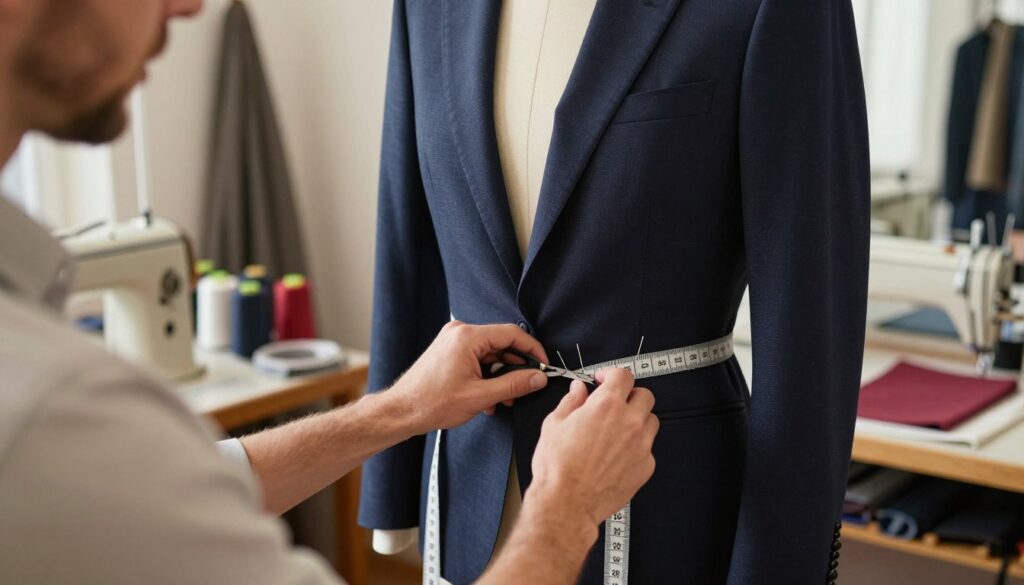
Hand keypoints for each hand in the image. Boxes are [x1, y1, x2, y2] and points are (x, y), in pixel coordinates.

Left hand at [389, 321, 549, 432]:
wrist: (402, 411)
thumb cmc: (432, 403)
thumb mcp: (480, 396)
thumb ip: (514, 385)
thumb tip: (539, 378)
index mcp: (467, 337)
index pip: (512, 333)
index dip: (533, 350)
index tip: (544, 366)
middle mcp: (460, 332)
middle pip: (501, 343)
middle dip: (515, 368)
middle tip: (525, 388)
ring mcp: (453, 341)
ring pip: (490, 353)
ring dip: (501, 376)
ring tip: (504, 399)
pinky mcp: (449, 351)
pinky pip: (478, 358)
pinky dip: (487, 376)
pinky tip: (488, 398)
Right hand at [525, 369, 658, 529]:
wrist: (567, 503)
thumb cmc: (557, 466)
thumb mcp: (554, 424)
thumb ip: (571, 402)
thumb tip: (578, 390)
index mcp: (607, 405)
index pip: (623, 376)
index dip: (612, 374)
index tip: (604, 380)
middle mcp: (629, 422)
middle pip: (645, 395)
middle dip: (630, 395)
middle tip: (614, 404)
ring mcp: (642, 445)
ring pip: (651, 421)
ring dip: (637, 420)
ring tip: (618, 430)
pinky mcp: (646, 466)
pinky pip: (648, 448)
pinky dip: (636, 447)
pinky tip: (618, 455)